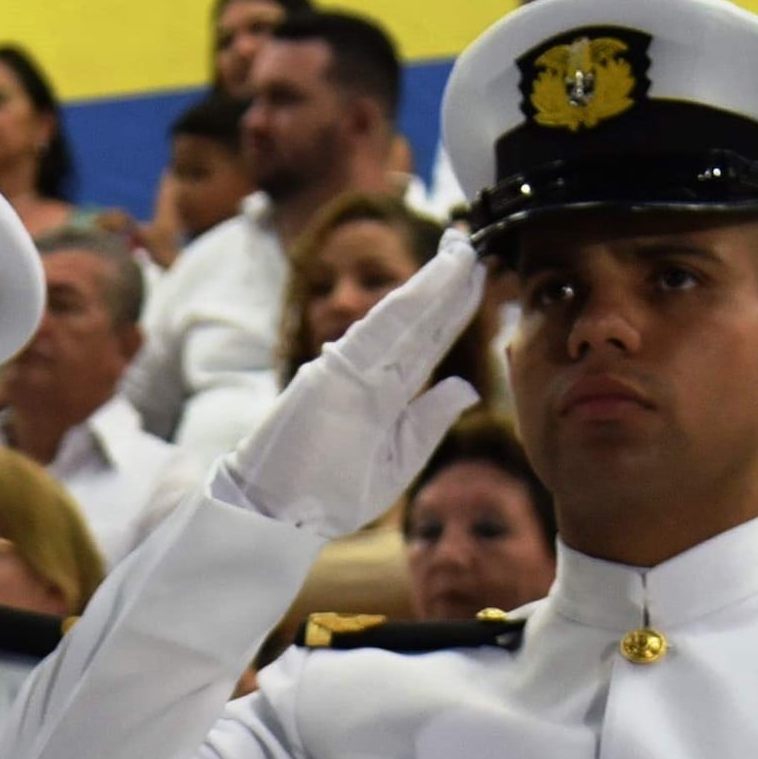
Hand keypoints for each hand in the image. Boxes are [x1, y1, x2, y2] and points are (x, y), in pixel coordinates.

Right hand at [213, 238, 485, 539]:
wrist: (277, 514)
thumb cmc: (329, 494)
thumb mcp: (397, 461)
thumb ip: (429, 421)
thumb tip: (468, 387)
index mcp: (388, 395)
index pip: (429, 342)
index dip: (455, 308)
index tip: (480, 276)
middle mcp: (372, 372)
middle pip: (421, 319)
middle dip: (450, 282)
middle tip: (474, 243)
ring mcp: (353, 366)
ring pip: (406, 315)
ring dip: (438, 280)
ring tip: (464, 250)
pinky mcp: (337, 368)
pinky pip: (384, 327)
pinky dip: (416, 298)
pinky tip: (441, 275)